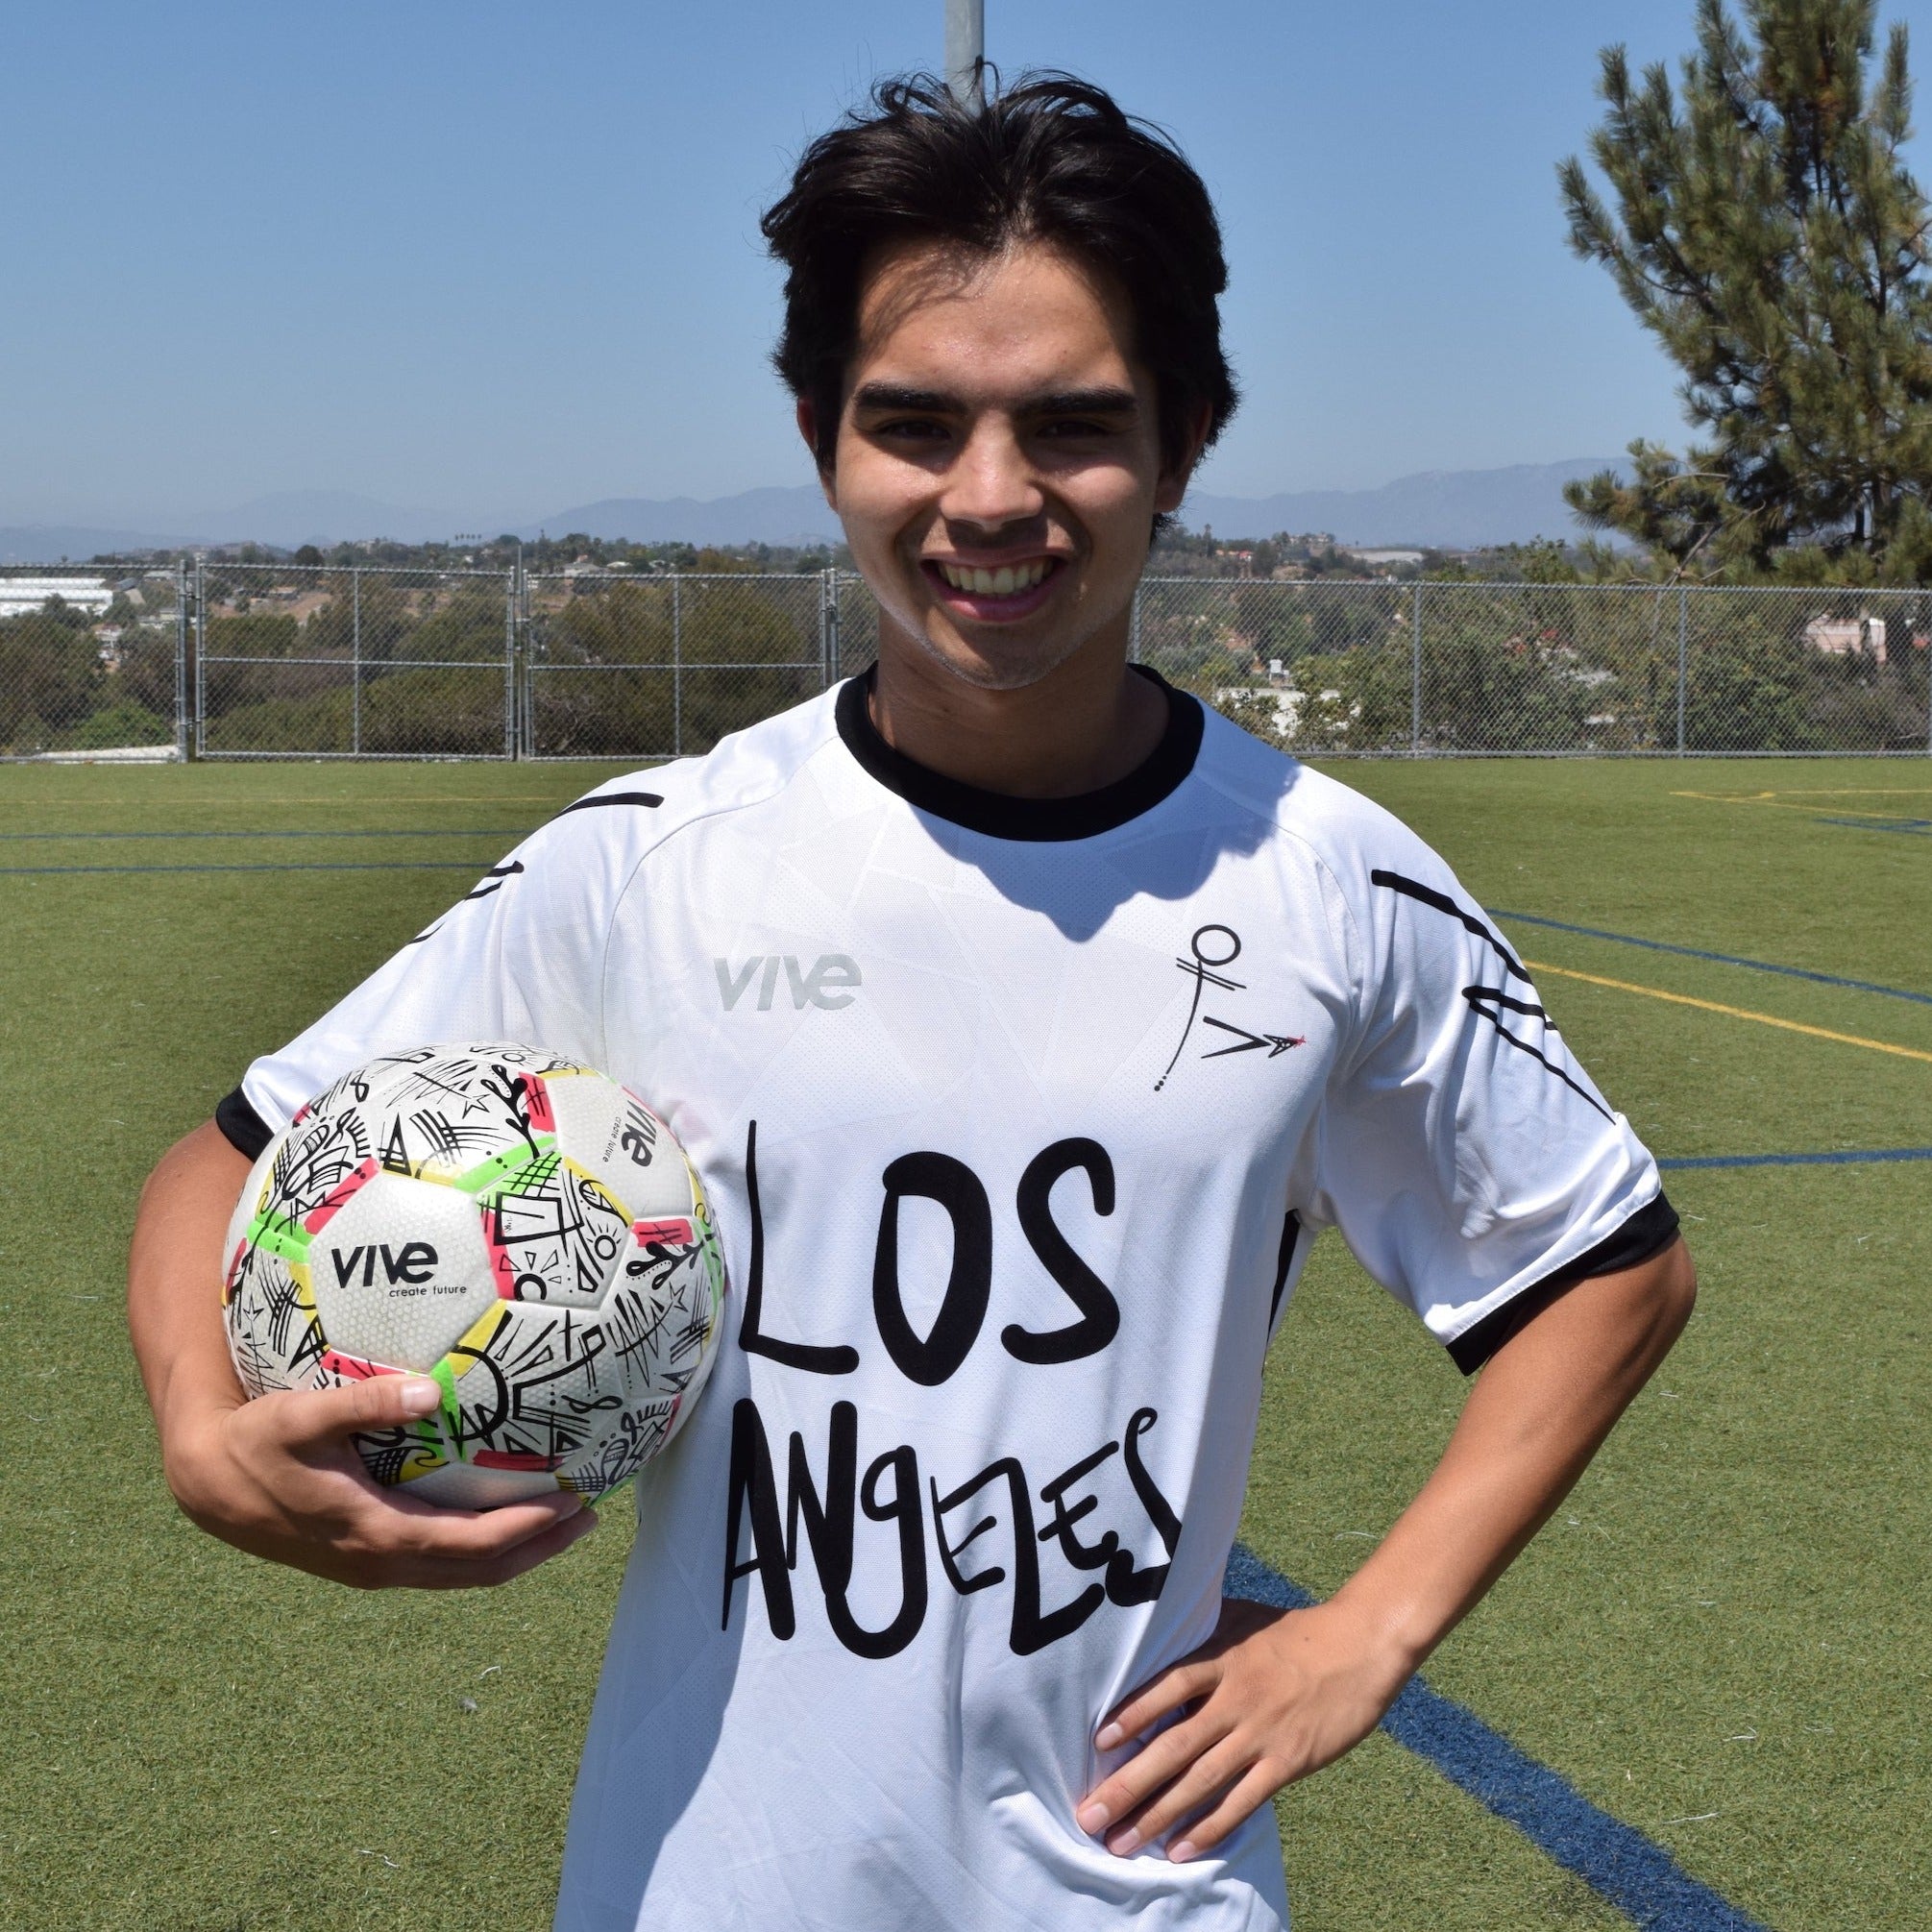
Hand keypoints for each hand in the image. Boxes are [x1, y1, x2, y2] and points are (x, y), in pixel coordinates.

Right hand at [163, 1372, 596, 1589]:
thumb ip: (366, 1402)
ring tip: (562, 1520)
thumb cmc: (256, 1443)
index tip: (571, 1503)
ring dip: (516, 1551)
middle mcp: (382, 1563)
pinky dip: (482, 1546)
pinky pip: (440, 1560)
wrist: (208, 1485)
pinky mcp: (368, 1556)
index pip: (471, 1545)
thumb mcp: (303, 1416)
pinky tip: (501, 1513)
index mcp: (375, 1536)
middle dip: (539, 1547)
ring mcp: (374, 1566)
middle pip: (479, 1571)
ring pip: (462, 1573)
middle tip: (590, 1515)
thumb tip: (432, 1389)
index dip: (526, 1529)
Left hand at [1076, 1595, 1409, 1862]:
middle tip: (1090, 1815)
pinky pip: (1242, 1801)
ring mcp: (1260, 1734)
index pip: (1167, 1687)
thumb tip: (1162, 1628)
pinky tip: (1179, 1849)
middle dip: (1128, 1784)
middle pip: (1173, 1746)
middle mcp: (1235, 1699)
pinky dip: (1209, 1827)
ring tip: (1121, 1842)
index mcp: (1221, 1659)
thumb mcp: (1243, 1616)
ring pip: (1200, 1781)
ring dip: (1158, 1815)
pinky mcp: (1287, 1762)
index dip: (1131, 1714)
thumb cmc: (1297, 1629)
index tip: (1097, 1743)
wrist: (1360, 1646)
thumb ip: (1204, 1628)